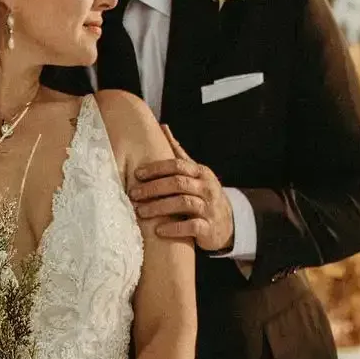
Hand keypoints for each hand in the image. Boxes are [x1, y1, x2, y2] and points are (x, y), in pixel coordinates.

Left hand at [130, 125, 234, 252]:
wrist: (226, 224)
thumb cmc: (204, 194)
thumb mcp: (195, 172)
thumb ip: (178, 153)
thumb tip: (163, 127)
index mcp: (200, 172)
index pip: (177, 165)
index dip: (156, 169)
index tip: (137, 174)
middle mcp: (206, 188)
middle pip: (178, 183)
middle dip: (153, 188)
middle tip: (133, 194)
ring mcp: (209, 207)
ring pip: (183, 203)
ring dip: (159, 207)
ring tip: (141, 213)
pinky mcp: (208, 228)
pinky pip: (191, 226)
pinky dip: (174, 228)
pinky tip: (158, 231)